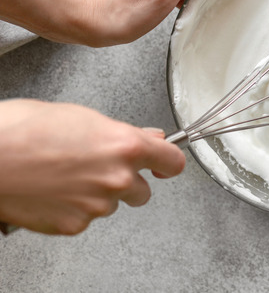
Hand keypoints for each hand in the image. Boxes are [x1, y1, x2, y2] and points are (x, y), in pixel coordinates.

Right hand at [0, 99, 185, 234]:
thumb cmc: (22, 130)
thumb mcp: (81, 116)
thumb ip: (120, 131)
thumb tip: (146, 136)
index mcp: (124, 146)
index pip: (172, 161)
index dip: (167, 162)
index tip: (164, 164)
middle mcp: (118, 178)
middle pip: (143, 190)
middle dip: (128, 181)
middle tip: (98, 169)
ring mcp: (97, 205)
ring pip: (112, 204)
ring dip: (98, 195)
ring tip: (66, 177)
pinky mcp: (75, 225)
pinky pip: (86, 219)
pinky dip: (74, 209)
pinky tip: (54, 192)